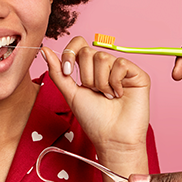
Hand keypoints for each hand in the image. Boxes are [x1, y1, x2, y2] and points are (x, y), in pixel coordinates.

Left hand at [42, 37, 150, 181]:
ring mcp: (122, 69)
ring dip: (100, 82)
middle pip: (88, 51)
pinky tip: (119, 94)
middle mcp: (106, 65)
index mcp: (89, 68)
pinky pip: (120, 63)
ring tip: (107, 97)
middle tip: (94, 93)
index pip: (78, 44)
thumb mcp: (70, 93)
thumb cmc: (92, 119)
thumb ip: (57, 72)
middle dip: (85, 76)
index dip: (70, 53)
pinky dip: (115, 82)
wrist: (111, 138)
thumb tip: (44, 50)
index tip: (68, 73)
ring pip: (103, 57)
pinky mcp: (137, 74)